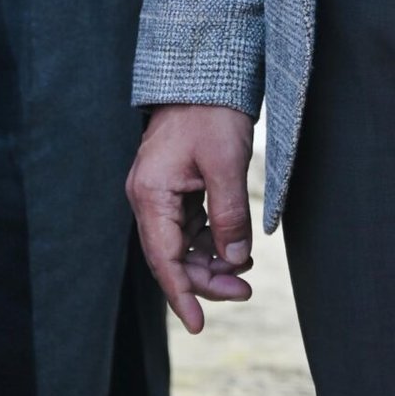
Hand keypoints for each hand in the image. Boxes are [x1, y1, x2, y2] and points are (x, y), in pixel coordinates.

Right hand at [128, 105, 255, 333]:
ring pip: (182, 243)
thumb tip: (233, 261)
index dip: (182, 295)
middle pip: (172, 255)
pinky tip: (236, 248)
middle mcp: (148, 196)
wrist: (207, 69)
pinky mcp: (176, 183)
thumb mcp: (226, 164)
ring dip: (211, 261)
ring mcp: (161, 190)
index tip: (199, 326)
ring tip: (246, 273)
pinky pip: (190, 224)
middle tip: (245, 293)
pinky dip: (212, 239)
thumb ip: (229, 215)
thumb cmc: (213, 112)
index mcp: (150, 194)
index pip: (164, 259)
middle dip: (206, 279)